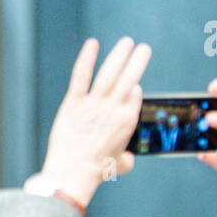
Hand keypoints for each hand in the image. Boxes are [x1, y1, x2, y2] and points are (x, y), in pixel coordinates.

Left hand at [38, 37, 149, 207]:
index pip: (135, 95)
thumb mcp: (119, 165)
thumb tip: (128, 159)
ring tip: (127, 42)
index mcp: (127, 121)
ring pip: (109, 74)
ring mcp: (93, 104)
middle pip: (130, 79)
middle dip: (138, 61)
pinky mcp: (74, 103)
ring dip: (119, 55)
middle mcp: (113, 109)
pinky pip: (81, 76)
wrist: (73, 173)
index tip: (133, 83)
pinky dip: (86, 59)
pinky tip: (92, 44)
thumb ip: (127, 158)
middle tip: (143, 48)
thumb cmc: (96, 171)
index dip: (134, 88)